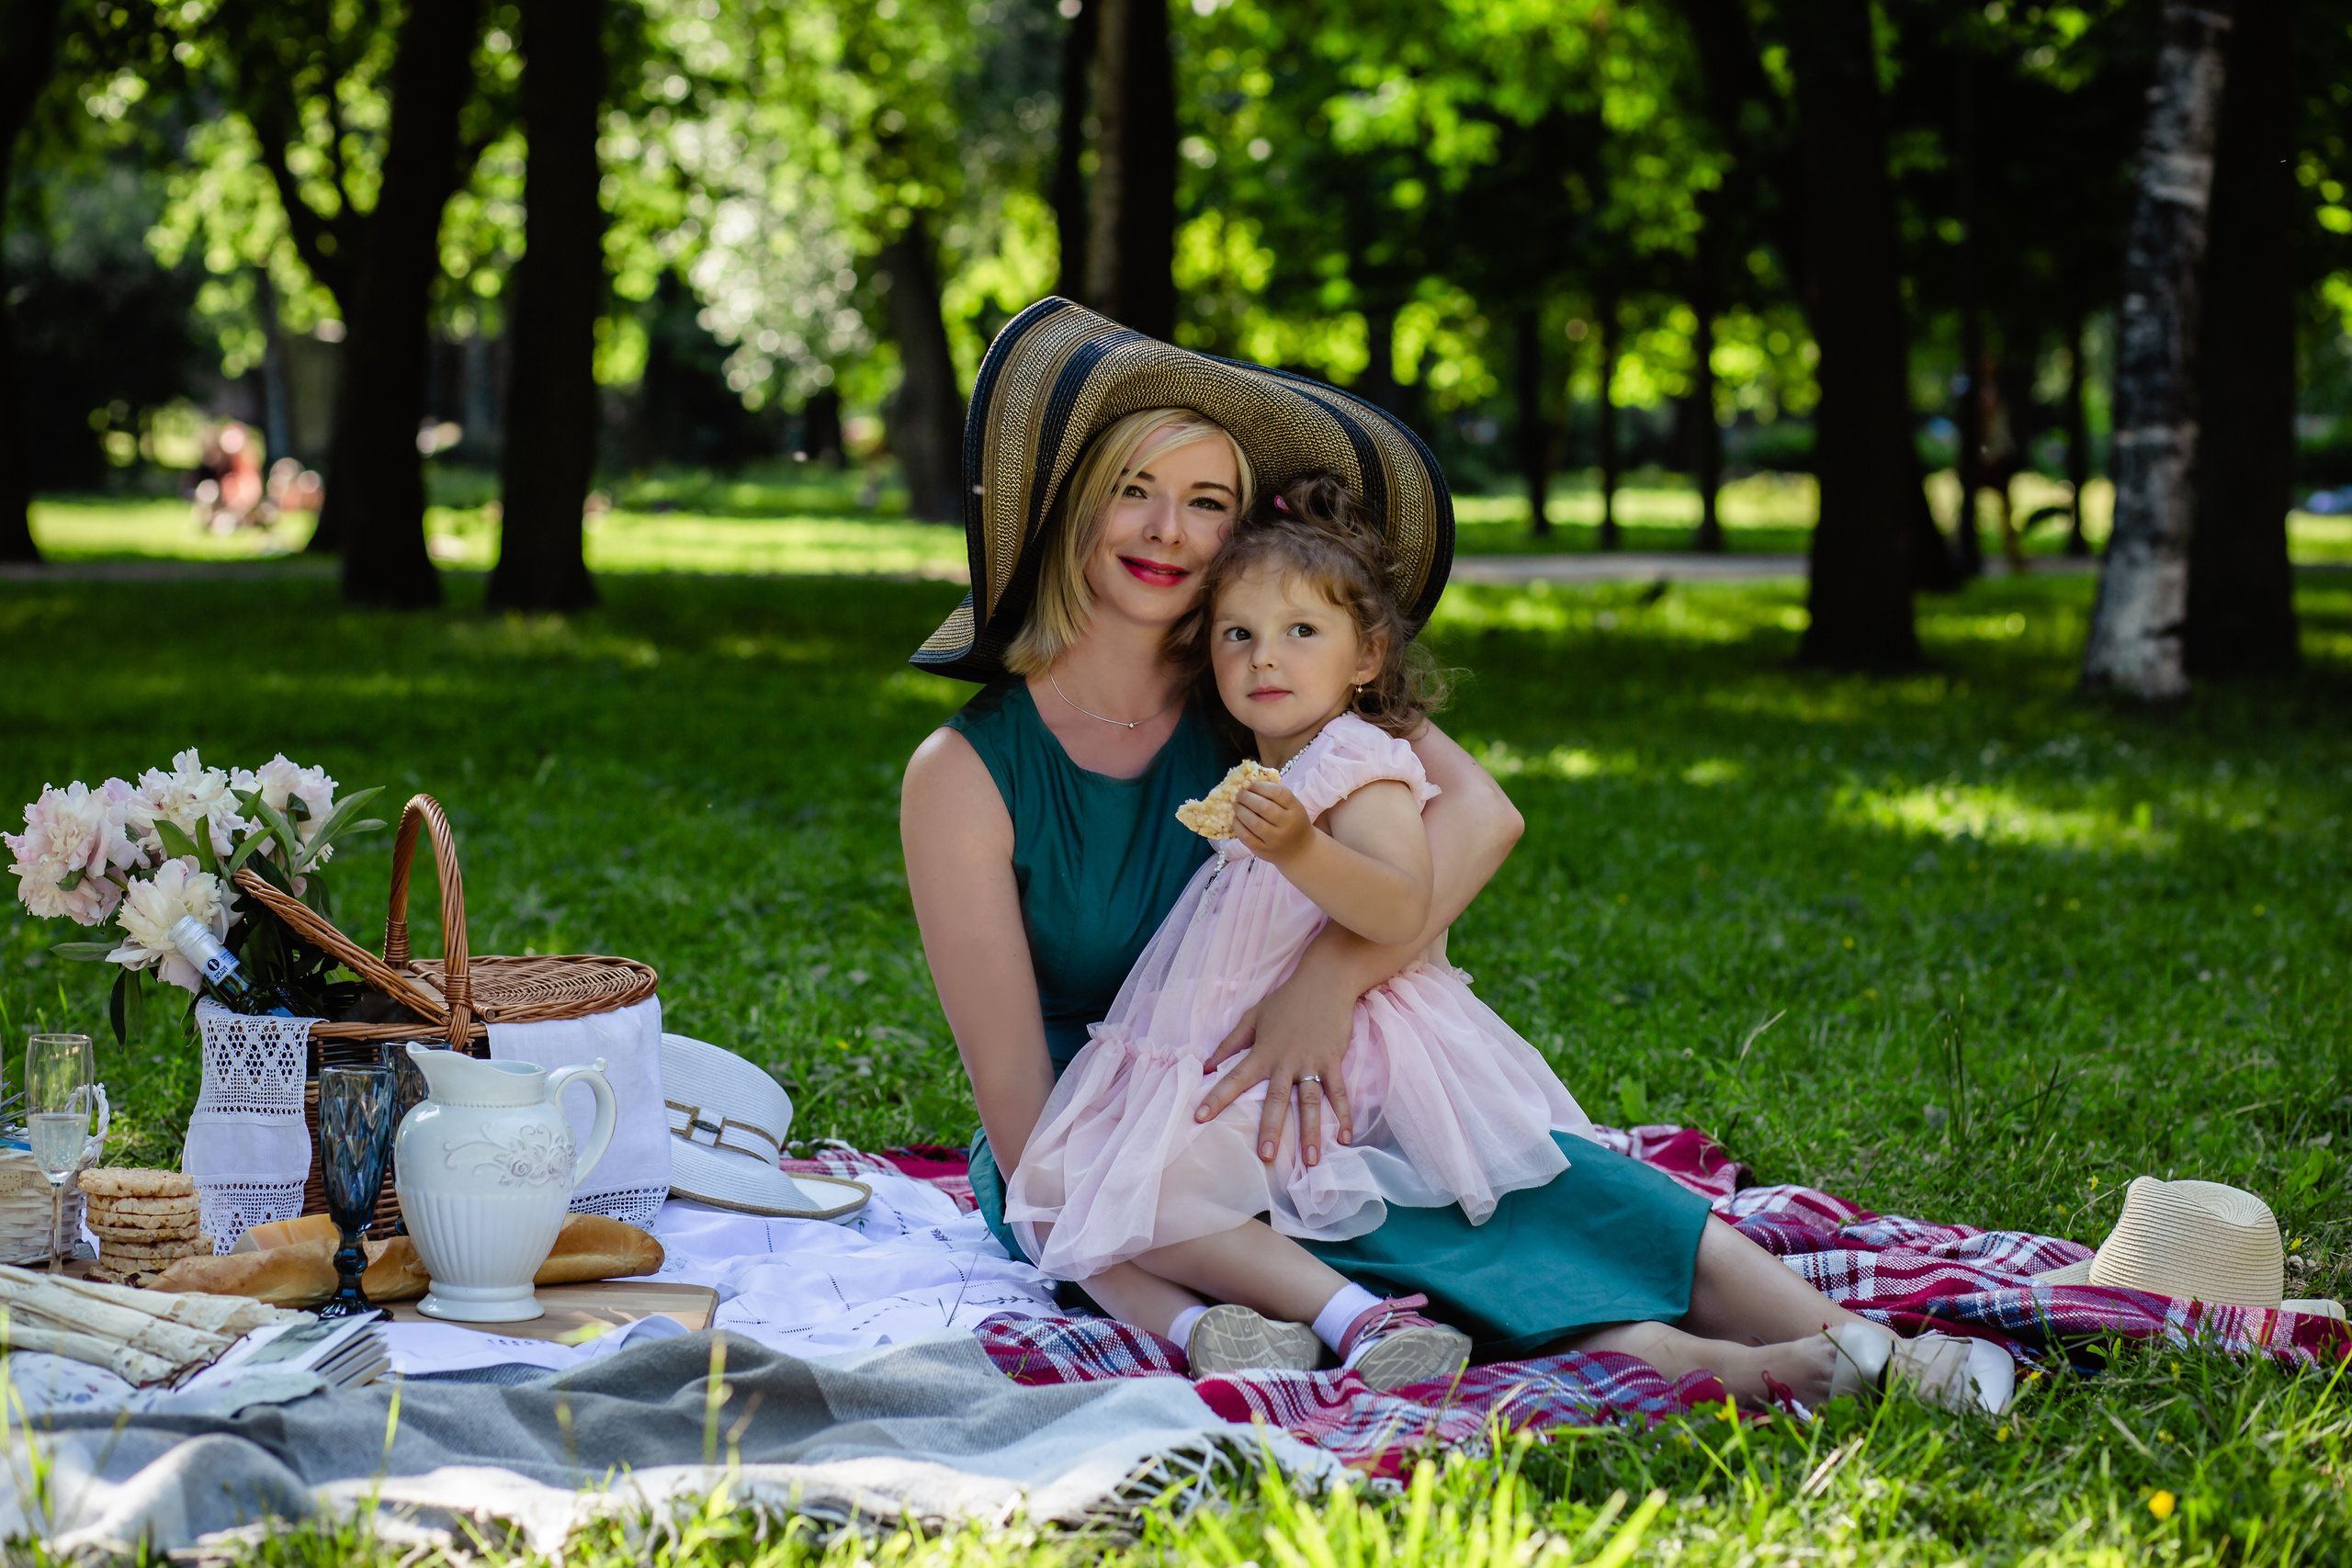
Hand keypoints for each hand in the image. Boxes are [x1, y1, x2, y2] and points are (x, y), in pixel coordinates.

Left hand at [1193, 975, 1355, 1165]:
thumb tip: (1206, 1065)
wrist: (1324, 981)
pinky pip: (1339, 1092)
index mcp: (1262, 1052)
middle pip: (1276, 1099)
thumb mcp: (1252, 1017)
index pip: (1234, 1078)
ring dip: (1311, 1132)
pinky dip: (1343, 1114)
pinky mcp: (1333, 1061)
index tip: (1199, 1118)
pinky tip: (1345, 1138)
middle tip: (1265, 1157)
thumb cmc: (1286, 1000)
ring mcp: (1311, 1063)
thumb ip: (1230, 1043)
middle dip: (1270, 1129)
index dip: (1216, 1098)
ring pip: (1310, 1102)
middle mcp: (1285, 1061)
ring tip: (1311, 1161)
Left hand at [1233, 781, 1312, 864]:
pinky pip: (1247, 837)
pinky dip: (1238, 826)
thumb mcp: (1292, 807)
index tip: (1251, 785)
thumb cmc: (1293, 823)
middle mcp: (1287, 824)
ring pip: (1254, 823)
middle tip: (1240, 794)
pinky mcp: (1264, 851)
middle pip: (1264, 807)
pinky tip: (1236, 819)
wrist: (1300, 851)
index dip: (1261, 786)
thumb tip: (1249, 783)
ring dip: (1241, 810)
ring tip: (1236, 805)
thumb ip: (1275, 795)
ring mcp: (1276, 839)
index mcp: (1296, 809)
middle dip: (1248, 797)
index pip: (1278, 793)